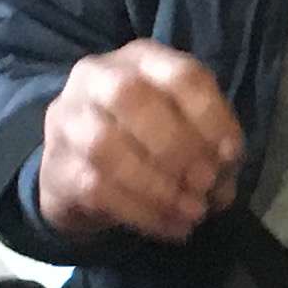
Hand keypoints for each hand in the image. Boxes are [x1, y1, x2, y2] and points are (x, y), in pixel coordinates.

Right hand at [30, 42, 242, 242]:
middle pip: (130, 95)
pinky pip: (97, 188)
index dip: (211, 116)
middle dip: (176, 144)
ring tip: (193, 212)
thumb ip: (209, 145)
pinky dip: (143, 212)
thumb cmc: (144, 140)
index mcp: (141, 60)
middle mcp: (97, 78)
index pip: (180, 73)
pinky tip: (173, 227)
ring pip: (105, 144)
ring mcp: (69, 120)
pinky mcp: (57, 166)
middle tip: (205, 183)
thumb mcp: (183, 129)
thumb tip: (223, 178)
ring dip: (158, 184)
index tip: (231, 155)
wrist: (79, 171)